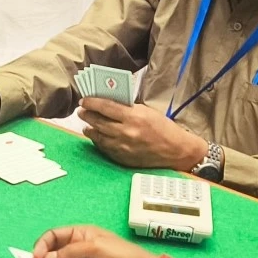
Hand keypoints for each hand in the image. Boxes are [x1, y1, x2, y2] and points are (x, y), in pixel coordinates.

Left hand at [77, 99, 206, 170]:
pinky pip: (104, 148)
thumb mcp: (147, 111)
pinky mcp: (122, 158)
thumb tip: (108, 103)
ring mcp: (122, 147)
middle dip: (87, 115)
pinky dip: (98, 140)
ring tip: (86, 124)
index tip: (84, 100)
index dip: (92, 102)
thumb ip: (127, 108)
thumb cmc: (163, 127)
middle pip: (98, 122)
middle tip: (81, 110)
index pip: (105, 107)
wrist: (175, 150)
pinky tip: (96, 135)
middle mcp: (125, 132)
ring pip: (98, 136)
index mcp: (133, 117)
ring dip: (89, 128)